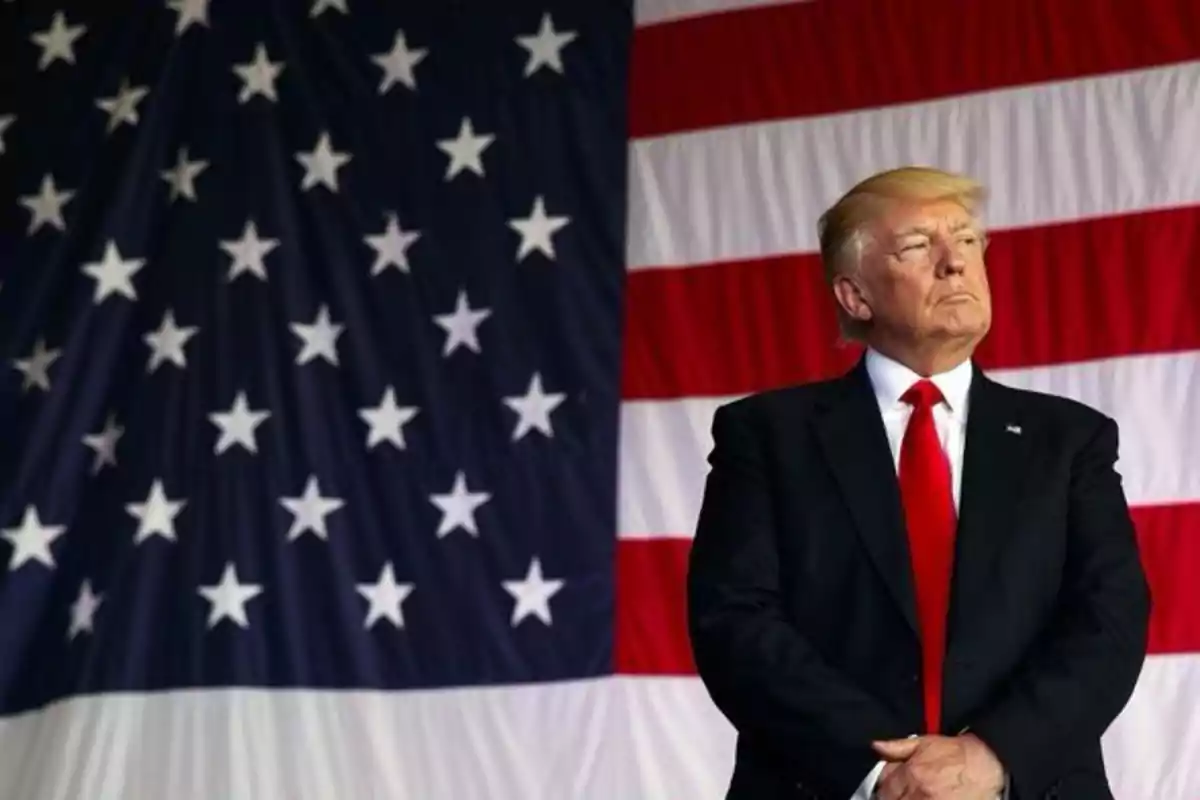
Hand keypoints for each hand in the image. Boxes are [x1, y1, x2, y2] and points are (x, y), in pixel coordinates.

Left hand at [870, 734, 1003, 799]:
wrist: (988, 765)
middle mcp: (919, 793)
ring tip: (912, 796)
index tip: (888, 791)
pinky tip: (923, 799)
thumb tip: (877, 746)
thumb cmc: (959, 754)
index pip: (884, 788)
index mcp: (911, 774)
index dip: (885, 790)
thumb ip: (898, 747)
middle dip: (893, 798)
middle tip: (900, 795)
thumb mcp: (926, 743)